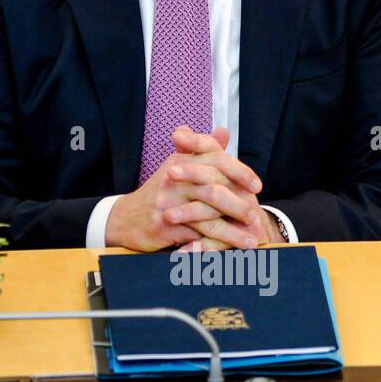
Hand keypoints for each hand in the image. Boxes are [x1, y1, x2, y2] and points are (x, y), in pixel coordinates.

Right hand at [104, 125, 264, 251]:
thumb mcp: (178, 167)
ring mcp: (168, 203)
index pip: (216, 159)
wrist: (124, 218)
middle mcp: (174, 179)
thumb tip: (224, 132)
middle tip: (256, 214)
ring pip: (207, 213)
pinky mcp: (165, 226)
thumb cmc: (159, 193)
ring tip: (251, 238)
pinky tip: (231, 249)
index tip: (256, 186)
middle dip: (239, 203)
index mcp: (180, 161)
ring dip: (233, 228)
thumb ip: (202, 149)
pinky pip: (197, 234)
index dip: (240, 172)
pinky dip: (217, 243)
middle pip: (214, 186)